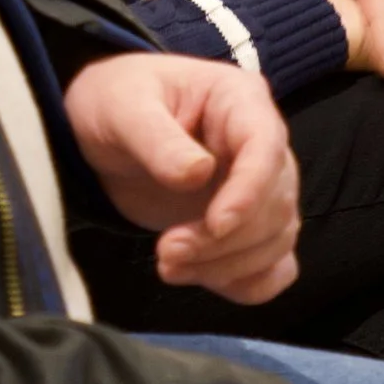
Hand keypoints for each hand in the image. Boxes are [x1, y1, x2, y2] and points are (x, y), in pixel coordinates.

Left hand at [62, 52, 300, 303]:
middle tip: (166, 251)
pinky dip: (248, 283)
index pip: (266, 148)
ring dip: (228, 265)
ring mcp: (260, 187)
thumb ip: (158, 139)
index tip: (215, 225)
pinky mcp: (248, 225)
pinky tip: (201, 278)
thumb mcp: (124, 108)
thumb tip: (198, 174)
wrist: (106, 132)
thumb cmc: (117, 101)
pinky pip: (275, 264)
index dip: (249, 192)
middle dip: (224, 240)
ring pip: (277, 238)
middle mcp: (262, 143)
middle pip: (275, 202)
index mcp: (239, 100)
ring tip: (168, 266)